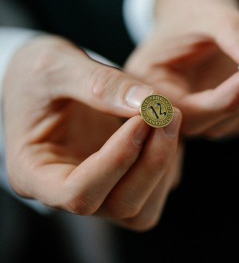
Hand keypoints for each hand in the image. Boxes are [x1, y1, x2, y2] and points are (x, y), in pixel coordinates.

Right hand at [4, 35, 182, 230]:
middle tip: (168, 114)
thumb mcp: (57, 65)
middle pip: (120, 205)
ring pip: (141, 208)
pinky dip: (168, 163)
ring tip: (169, 117)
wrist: (43, 77)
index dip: (117, 160)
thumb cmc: (38, 72)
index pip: (78, 193)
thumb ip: (99, 83)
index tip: (141, 118)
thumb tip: (149, 103)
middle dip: (152, 162)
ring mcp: (95, 189)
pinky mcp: (119, 181)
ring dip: (163, 166)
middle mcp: (64, 192)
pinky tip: (164, 126)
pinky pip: (153, 192)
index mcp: (33, 172)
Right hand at [125, 0, 238, 138]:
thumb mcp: (205, 13)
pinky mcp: (229, 118)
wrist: (194, 21)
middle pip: (222, 121)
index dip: (228, 97)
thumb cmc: (190, 14)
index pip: (191, 111)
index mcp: (155, 93)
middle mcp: (178, 116)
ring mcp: (205, 120)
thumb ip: (231, 31)